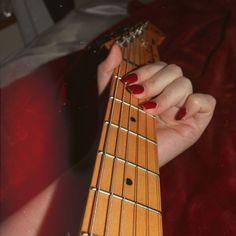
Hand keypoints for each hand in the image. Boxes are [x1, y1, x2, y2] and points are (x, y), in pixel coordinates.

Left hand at [97, 44, 215, 165]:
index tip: (129, 85)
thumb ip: (108, 71)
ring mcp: (182, 108)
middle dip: (155, 83)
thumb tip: (116, 47)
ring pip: (186, 83)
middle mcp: (169, 95)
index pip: (160, 65)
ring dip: (166, 96)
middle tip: (139, 99)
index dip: (147, 71)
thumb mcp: (107, 95)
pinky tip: (178, 115)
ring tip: (151, 112)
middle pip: (175, 70)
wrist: (122, 154)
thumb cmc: (115, 126)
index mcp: (154, 87)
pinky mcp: (194, 122)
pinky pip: (207, 102)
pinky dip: (195, 103)